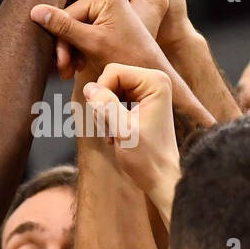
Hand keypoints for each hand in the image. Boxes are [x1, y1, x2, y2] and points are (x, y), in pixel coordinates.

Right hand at [29, 0, 168, 81]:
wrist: (149, 72)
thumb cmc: (126, 58)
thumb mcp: (91, 43)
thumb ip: (62, 26)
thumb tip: (34, 11)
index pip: (69, 14)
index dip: (61, 41)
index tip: (63, 65)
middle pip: (71, 20)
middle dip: (66, 47)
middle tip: (66, 72)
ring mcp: (108, 6)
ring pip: (75, 27)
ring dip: (71, 50)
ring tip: (74, 70)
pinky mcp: (108, 19)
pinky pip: (84, 30)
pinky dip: (79, 48)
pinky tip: (81, 63)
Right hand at [83, 64, 180, 221]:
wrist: (160, 177)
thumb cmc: (147, 157)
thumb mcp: (123, 131)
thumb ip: (106, 106)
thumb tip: (89, 87)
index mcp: (155, 82)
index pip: (113, 71)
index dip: (101, 92)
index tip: (104, 119)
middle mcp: (154, 81)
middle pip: (110, 78)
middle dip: (103, 104)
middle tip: (108, 129)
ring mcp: (147, 91)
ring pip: (108, 90)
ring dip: (104, 113)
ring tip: (113, 134)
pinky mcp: (140, 102)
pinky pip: (112, 99)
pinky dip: (108, 117)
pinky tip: (115, 134)